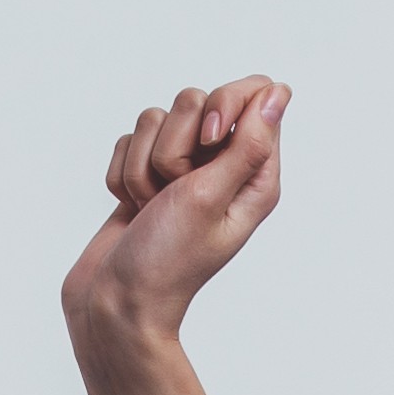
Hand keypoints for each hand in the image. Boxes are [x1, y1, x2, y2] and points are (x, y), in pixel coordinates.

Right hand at [61, 77, 287, 350]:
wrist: (116, 302)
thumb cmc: (167, 261)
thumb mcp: (212, 198)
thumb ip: (248, 142)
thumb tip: (278, 91)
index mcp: (254, 173)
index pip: (255, 93)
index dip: (225, 104)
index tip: (208, 140)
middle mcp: (222, 166)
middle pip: (196, 100)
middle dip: (174, 143)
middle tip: (174, 190)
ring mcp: (182, 170)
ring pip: (155, 119)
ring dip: (142, 166)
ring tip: (149, 206)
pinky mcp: (146, 175)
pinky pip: (128, 140)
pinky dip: (122, 175)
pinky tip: (131, 208)